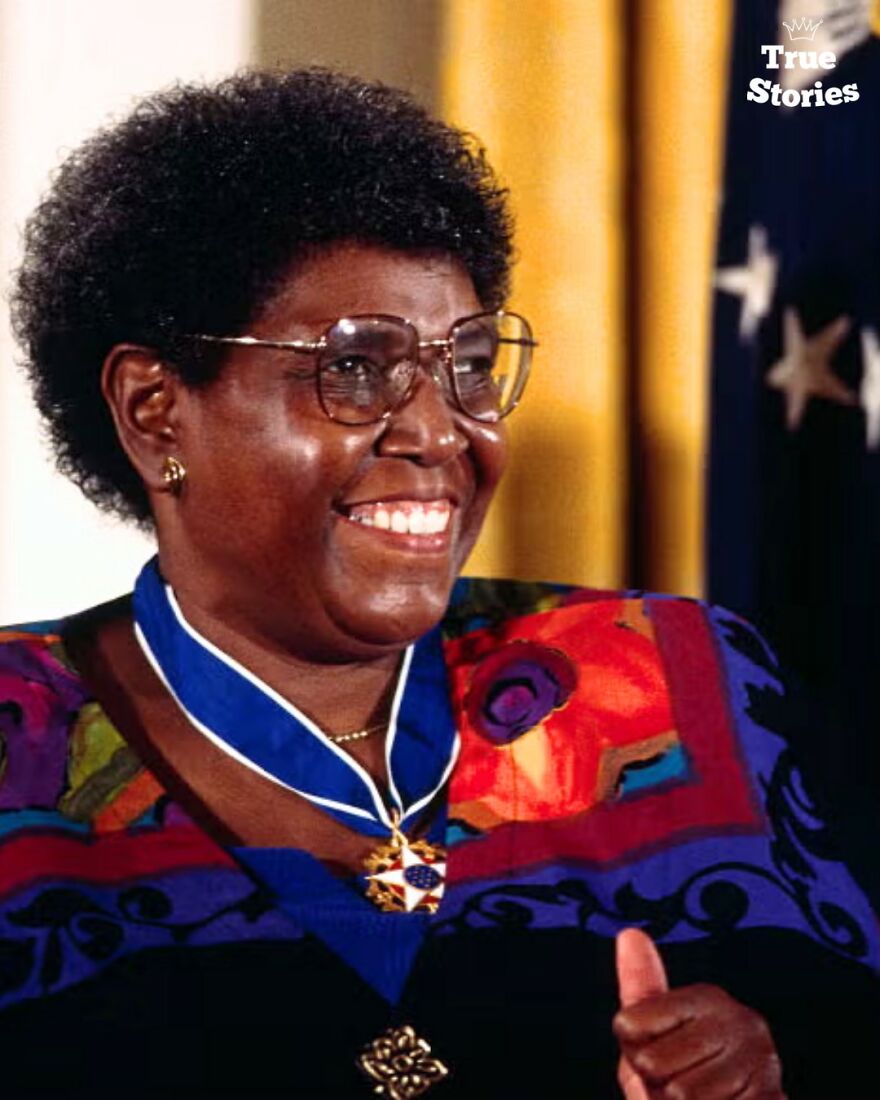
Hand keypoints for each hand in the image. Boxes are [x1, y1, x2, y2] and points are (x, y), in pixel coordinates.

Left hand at [613, 928, 784, 1098]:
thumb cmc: (685, 1078)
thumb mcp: (651, 1034)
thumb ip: (639, 987)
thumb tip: (631, 933)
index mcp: (706, 998)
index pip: (629, 1025)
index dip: (631, 1050)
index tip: (652, 1050)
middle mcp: (739, 1021)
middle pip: (652, 1064)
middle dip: (655, 1084)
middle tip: (680, 1082)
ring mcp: (761, 1063)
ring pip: (681, 1095)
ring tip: (704, 1098)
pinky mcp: (773, 1097)